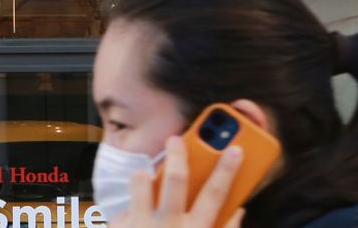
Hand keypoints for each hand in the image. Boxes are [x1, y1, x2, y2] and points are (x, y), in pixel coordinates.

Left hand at [113, 136, 244, 227]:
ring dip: (145, 175)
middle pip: (174, 180)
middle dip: (177, 154)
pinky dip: (132, 207)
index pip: (215, 196)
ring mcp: (141, 226)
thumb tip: (237, 211)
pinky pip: (124, 205)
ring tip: (146, 174)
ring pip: (141, 182)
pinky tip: (135, 218)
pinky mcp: (120, 227)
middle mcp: (168, 227)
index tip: (234, 149)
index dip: (227, 170)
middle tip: (175, 138)